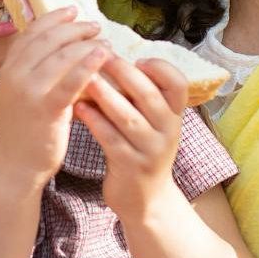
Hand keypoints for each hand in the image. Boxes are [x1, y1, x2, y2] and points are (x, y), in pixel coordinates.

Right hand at [0, 8, 105, 182]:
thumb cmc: (25, 130)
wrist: (15, 165)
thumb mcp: (22, 93)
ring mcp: (28, 91)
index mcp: (8, 67)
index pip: (32, 31)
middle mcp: (14, 74)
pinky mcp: (45, 108)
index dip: (55, 18)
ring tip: (106, 42)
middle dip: (75, 28)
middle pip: (48, 38)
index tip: (74, 11)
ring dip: (87, 44)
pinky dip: (88, 64)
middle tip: (96, 26)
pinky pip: (70, 81)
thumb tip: (65, 47)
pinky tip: (103, 56)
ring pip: (61, 55)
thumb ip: (37, 70)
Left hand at [76, 55, 187, 220]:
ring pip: (128, 117)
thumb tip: (114, 57)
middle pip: (149, 96)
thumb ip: (141, 97)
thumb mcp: (151, 124)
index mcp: (175, 116)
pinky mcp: (131, 167)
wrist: (145, 200)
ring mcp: (151, 151)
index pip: (179, 84)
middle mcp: (168, 132)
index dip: (161, 68)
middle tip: (100, 57)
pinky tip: (79, 109)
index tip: (138, 59)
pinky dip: (95, 122)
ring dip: (105, 96)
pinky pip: (111, 139)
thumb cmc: (141, 150)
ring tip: (85, 79)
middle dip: (124, 74)